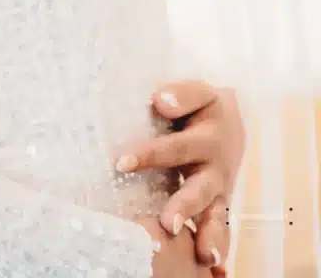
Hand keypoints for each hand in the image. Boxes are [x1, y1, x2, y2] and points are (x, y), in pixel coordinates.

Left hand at [113, 81, 244, 271]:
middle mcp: (215, 167)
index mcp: (207, 137)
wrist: (232, 120)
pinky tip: (213, 265)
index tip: (121, 164)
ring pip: (214, 214)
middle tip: (168, 223)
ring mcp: (218, 190)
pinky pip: (221, 227)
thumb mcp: (199, 92)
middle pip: (199, 188)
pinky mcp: (218, 205)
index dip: (148, 154)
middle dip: (184, 206)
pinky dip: (219, 246)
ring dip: (207, 234)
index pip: (174, 146)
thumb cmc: (202, 107)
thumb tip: (160, 101)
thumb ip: (182, 95)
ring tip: (203, 255)